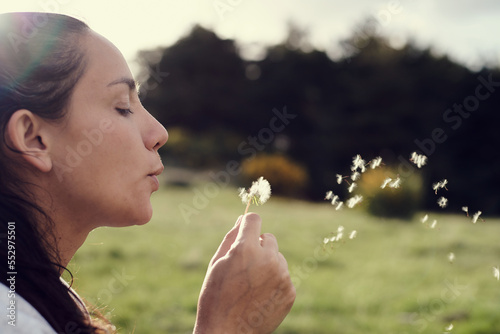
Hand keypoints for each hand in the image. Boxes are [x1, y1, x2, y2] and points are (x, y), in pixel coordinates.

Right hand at [194, 213, 294, 333]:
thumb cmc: (215, 297)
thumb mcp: (217, 264)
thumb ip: (231, 237)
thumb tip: (243, 219)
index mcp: (245, 249)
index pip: (254, 220)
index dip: (248, 225)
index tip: (245, 232)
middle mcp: (267, 259)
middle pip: (268, 238)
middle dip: (257, 246)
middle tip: (243, 267)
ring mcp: (282, 276)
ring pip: (277, 257)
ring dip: (267, 264)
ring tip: (250, 285)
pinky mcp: (290, 291)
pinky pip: (283, 276)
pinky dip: (274, 282)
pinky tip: (259, 296)